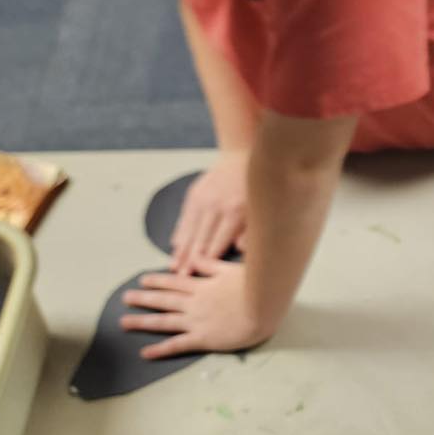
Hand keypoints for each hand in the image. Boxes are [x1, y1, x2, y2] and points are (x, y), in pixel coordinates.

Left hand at [121, 260, 276, 358]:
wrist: (264, 308)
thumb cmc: (255, 288)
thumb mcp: (232, 269)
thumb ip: (212, 265)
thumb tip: (195, 258)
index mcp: (202, 287)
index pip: (174, 282)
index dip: (157, 280)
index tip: (142, 280)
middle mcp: (194, 304)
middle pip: (163, 300)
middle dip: (143, 299)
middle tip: (125, 298)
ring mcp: (196, 321)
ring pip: (164, 321)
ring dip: (143, 322)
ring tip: (124, 322)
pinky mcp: (202, 338)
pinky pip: (177, 345)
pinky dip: (160, 350)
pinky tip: (145, 353)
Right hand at [171, 151, 248, 273]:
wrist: (241, 156)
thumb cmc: (255, 188)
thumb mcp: (260, 208)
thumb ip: (251, 230)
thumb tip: (242, 249)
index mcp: (234, 213)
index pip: (217, 242)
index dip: (207, 260)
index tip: (199, 275)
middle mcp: (215, 207)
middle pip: (199, 240)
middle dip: (189, 260)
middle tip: (181, 278)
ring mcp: (202, 200)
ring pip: (188, 230)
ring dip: (180, 250)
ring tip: (173, 267)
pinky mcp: (194, 194)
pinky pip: (185, 217)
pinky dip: (180, 232)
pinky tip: (175, 246)